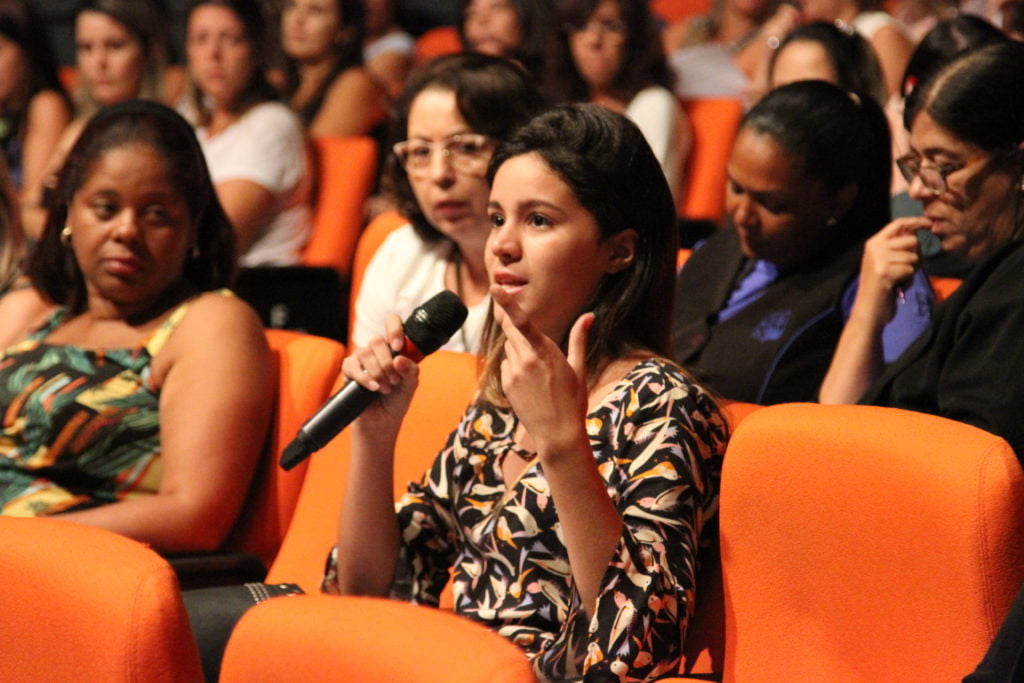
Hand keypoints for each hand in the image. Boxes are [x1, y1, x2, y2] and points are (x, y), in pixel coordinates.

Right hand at [341, 313, 418, 435]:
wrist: (382, 421)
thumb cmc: (397, 400)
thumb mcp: (410, 385)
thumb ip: (410, 370)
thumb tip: (399, 359)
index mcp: (394, 347)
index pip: (392, 323)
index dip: (394, 329)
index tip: (398, 346)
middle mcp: (377, 350)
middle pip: (377, 341)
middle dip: (386, 362)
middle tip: (394, 381)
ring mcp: (362, 358)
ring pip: (365, 353)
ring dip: (377, 372)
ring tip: (385, 389)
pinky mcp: (349, 370)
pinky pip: (352, 366)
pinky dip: (364, 377)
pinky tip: (373, 388)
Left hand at [492, 285, 593, 458]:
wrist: (557, 434)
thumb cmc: (574, 401)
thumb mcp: (579, 368)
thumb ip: (579, 338)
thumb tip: (589, 315)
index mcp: (545, 351)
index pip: (521, 322)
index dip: (507, 303)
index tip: (495, 287)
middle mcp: (526, 359)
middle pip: (511, 329)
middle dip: (515, 324)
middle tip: (528, 333)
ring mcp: (513, 372)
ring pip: (509, 347)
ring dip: (519, 349)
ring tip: (539, 371)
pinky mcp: (506, 384)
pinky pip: (507, 364)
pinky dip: (516, 365)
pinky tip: (531, 382)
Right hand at [854, 217, 928, 325]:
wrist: (868, 311)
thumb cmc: (879, 287)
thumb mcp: (884, 262)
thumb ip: (896, 247)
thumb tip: (916, 233)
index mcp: (873, 243)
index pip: (897, 224)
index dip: (916, 221)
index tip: (929, 223)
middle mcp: (875, 247)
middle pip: (911, 240)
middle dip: (915, 255)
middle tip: (905, 269)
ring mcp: (878, 259)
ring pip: (912, 257)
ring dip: (911, 270)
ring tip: (899, 279)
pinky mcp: (884, 272)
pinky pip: (909, 270)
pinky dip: (908, 280)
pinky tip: (897, 286)